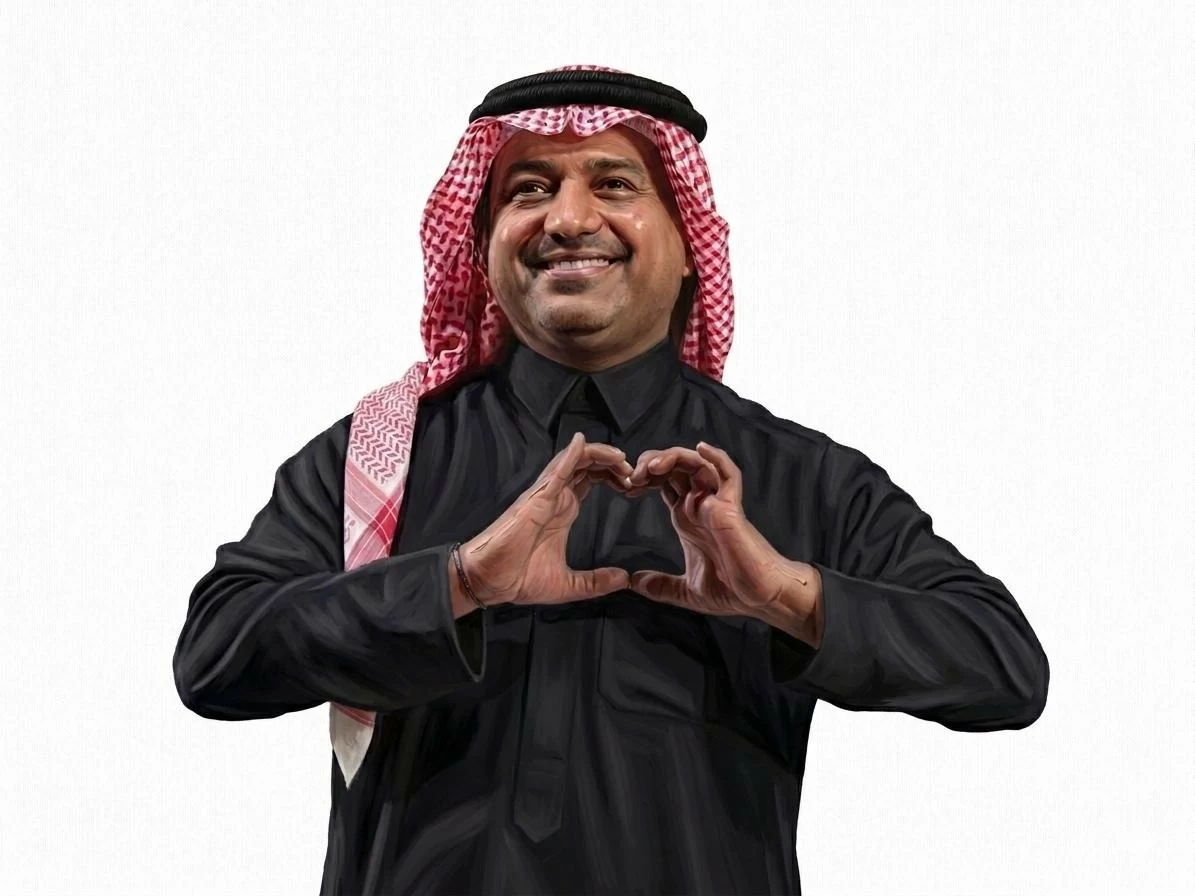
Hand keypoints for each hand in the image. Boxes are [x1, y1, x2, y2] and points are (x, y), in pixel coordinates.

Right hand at [457, 433, 633, 606]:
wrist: (490, 582)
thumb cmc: (519, 578)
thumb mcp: (569, 585)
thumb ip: (596, 581)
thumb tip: (624, 579)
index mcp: (564, 510)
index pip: (592, 479)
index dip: (614, 475)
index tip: (635, 485)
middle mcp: (556, 496)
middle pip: (588, 465)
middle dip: (613, 462)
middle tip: (636, 471)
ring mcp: (545, 494)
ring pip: (574, 461)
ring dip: (599, 455)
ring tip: (622, 459)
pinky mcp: (536, 498)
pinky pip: (555, 471)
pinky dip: (570, 455)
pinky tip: (583, 443)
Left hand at [626, 442, 818, 628]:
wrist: (760, 599)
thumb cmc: (733, 591)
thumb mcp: (686, 590)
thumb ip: (661, 585)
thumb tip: (634, 583)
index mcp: (689, 518)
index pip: (665, 483)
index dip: (644, 478)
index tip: (626, 487)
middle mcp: (702, 506)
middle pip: (676, 468)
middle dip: (651, 464)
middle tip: (631, 476)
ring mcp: (718, 504)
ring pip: (696, 464)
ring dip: (672, 458)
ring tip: (651, 467)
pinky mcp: (733, 508)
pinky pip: (729, 474)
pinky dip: (716, 458)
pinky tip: (700, 449)